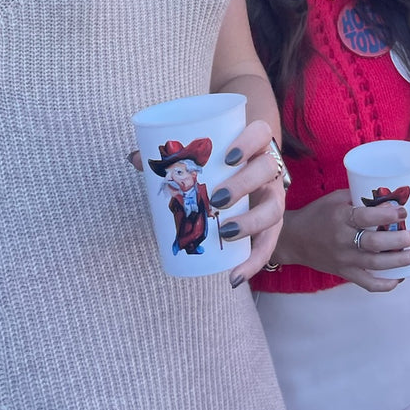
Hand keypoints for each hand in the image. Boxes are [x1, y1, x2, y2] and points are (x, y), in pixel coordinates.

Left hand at [128, 120, 283, 285]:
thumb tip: (134, 158)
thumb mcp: (202, 154)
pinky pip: (267, 246)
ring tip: (225, 233)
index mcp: (255, 143)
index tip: (228, 157)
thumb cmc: (220, 160)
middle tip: (217, 198)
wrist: (247, 173)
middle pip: (266, 170)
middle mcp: (269, 168)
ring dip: (251, 222)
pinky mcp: (271, 226)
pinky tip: (234, 277)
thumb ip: (172, 155)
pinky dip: (253, 263)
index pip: (261, 133)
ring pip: (274, 209)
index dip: (248, 142)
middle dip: (243, 185)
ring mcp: (273, 197)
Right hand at [275, 189, 409, 291]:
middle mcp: (342, 240)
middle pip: (374, 244)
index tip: (402, 211)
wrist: (294, 239)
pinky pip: (366, 283)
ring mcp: (343, 259)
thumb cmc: (316, 214)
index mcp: (340, 217)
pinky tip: (398, 278)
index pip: (365, 217)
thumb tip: (384, 196)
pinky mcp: (344, 273)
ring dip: (397, 261)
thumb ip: (357, 196)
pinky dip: (384, 284)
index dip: (386, 215)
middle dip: (398, 240)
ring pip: (374, 265)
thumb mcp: (334, 199)